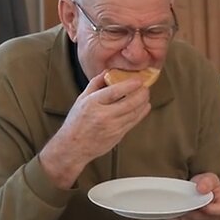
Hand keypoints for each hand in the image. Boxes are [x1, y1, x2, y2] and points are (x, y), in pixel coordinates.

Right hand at [41, 71, 150, 188]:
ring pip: (134, 113)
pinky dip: (141, 113)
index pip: (114, 92)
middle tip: (145, 87)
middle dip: (142, 94)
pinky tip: (144, 106)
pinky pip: (133, 122)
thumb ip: (95, 84)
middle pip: (129, 103)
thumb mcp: (81, 99)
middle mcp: (103, 116)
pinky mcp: (118, 135)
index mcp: (92, 104)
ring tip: (145, 95)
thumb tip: (108, 72)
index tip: (138, 80)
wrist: (74, 147)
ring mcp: (112, 127)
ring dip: (143, 102)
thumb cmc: (76, 122)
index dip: (129, 85)